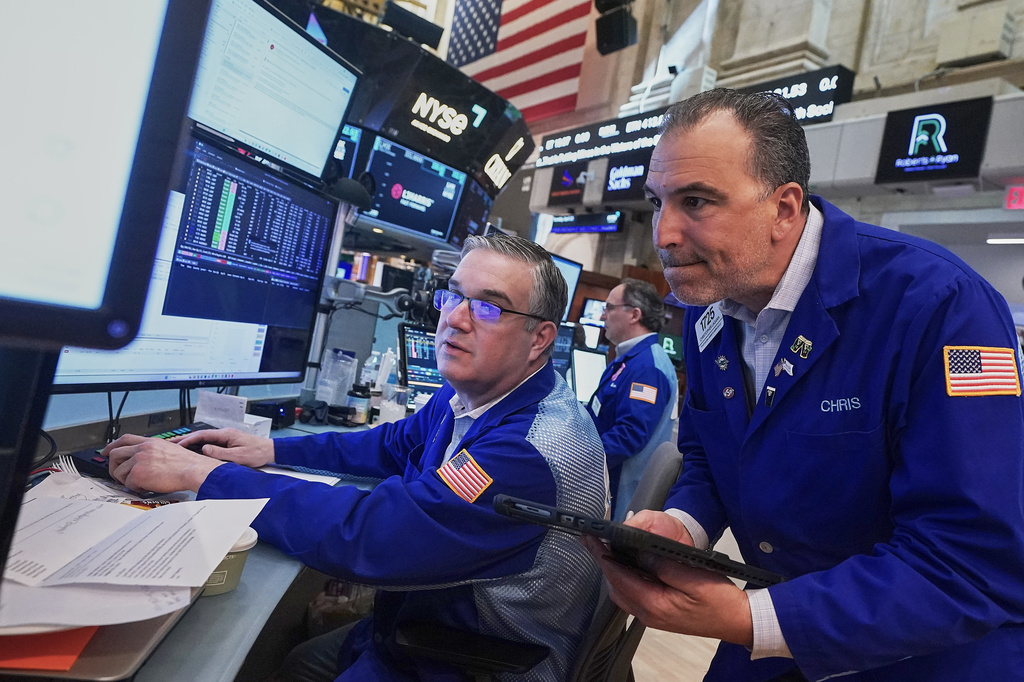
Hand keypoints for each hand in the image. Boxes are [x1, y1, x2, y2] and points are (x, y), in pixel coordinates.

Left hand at [103, 434, 224, 492]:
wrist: (194, 470)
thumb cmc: (188, 463)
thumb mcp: (170, 449)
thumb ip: (154, 452)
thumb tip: (143, 462)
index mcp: (150, 442)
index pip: (125, 439)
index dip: (112, 445)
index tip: (106, 451)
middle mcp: (143, 449)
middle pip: (115, 453)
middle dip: (113, 466)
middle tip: (118, 475)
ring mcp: (140, 460)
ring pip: (118, 471)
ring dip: (125, 480)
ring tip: (138, 483)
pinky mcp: (139, 473)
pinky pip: (128, 484)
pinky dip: (136, 488)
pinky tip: (146, 487)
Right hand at [172, 428, 275, 468]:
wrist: (270, 451)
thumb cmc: (257, 453)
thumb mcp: (238, 456)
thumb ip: (220, 453)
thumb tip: (204, 449)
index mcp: (226, 434)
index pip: (202, 435)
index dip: (188, 440)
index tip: (177, 445)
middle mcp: (225, 434)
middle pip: (201, 435)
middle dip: (185, 439)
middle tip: (170, 443)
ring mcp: (226, 438)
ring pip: (204, 440)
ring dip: (191, 443)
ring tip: (177, 448)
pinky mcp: (228, 443)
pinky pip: (210, 444)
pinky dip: (199, 446)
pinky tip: (194, 451)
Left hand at [582, 510, 752, 645]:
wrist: (739, 622)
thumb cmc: (720, 600)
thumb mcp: (694, 577)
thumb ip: (664, 565)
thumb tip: (640, 553)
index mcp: (654, 604)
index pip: (619, 577)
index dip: (603, 556)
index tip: (591, 540)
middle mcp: (648, 614)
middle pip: (615, 586)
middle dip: (604, 563)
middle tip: (595, 541)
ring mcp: (653, 617)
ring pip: (622, 593)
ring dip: (614, 572)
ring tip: (608, 549)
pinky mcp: (659, 615)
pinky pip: (634, 596)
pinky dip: (626, 580)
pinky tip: (630, 566)